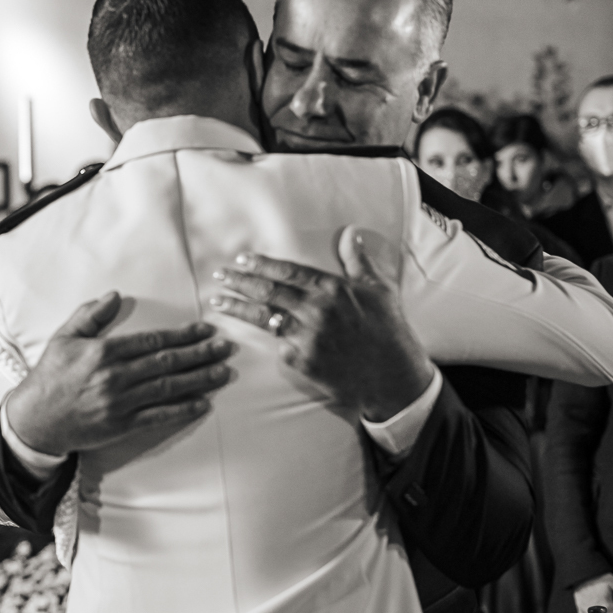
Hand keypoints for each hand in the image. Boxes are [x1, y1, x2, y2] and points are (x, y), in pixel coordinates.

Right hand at [5, 291, 235, 455]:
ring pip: (168, 388)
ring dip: (199, 380)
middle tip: (225, 349)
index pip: (153, 340)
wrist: (35, 420)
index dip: (183, 335)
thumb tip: (114, 296)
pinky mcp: (121, 425)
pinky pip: (158, 416)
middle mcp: (116, 376)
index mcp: (104, 351)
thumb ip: (90, 315)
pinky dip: (182, 410)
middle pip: (167, 363)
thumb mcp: (64, 338)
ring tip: (222, 373)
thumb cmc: (49, 376)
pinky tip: (202, 403)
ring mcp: (120, 402)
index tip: (205, 330)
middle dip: (200, 355)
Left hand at [209, 225, 433, 421]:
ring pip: (265, 318)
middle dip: (240, 282)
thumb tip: (350, 233)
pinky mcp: (304, 362)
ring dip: (238, 308)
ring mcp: (308, 337)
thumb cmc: (390, 332)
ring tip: (217, 302)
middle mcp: (316, 310)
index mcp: (333, 289)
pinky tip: (250, 336)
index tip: (242, 259)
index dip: (262, 264)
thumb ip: (359, 261)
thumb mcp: (380, 290)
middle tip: (220, 275)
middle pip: (268, 291)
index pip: (288, 271)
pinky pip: (280, 347)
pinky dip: (270, 340)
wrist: (394, 378)